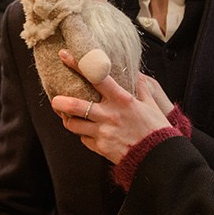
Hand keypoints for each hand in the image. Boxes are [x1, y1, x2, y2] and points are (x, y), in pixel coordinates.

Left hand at [51, 50, 169, 163]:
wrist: (158, 158)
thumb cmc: (157, 130)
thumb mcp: (151, 104)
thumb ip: (140, 88)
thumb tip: (135, 73)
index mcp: (122, 100)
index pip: (96, 78)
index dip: (78, 65)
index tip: (65, 56)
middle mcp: (109, 115)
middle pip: (74, 105)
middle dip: (60, 102)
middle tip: (55, 99)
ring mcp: (102, 133)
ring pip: (73, 125)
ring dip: (68, 119)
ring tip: (67, 115)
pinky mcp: (101, 148)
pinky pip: (84, 139)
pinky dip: (83, 134)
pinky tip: (87, 131)